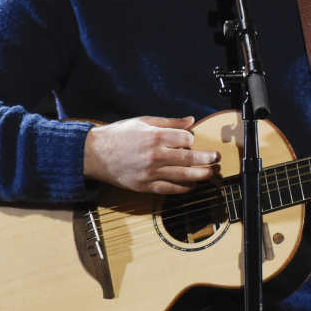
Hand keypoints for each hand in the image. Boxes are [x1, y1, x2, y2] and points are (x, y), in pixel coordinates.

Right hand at [83, 116, 219, 193]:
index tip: (192, 139)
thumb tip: (191, 121)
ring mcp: (150, 173)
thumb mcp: (143, 121)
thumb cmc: (118, 135)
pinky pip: (169, 189)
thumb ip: (169, 122)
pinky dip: (182, 188)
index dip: (191, 139)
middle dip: (206, 159)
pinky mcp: (145, 186)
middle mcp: (154, 155)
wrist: (95, 154)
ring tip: (211, 173)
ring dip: (200, 175)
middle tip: (216, 159)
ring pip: (182, 176)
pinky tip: (192, 186)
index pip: (185, 139)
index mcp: (154, 136)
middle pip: (188, 159)